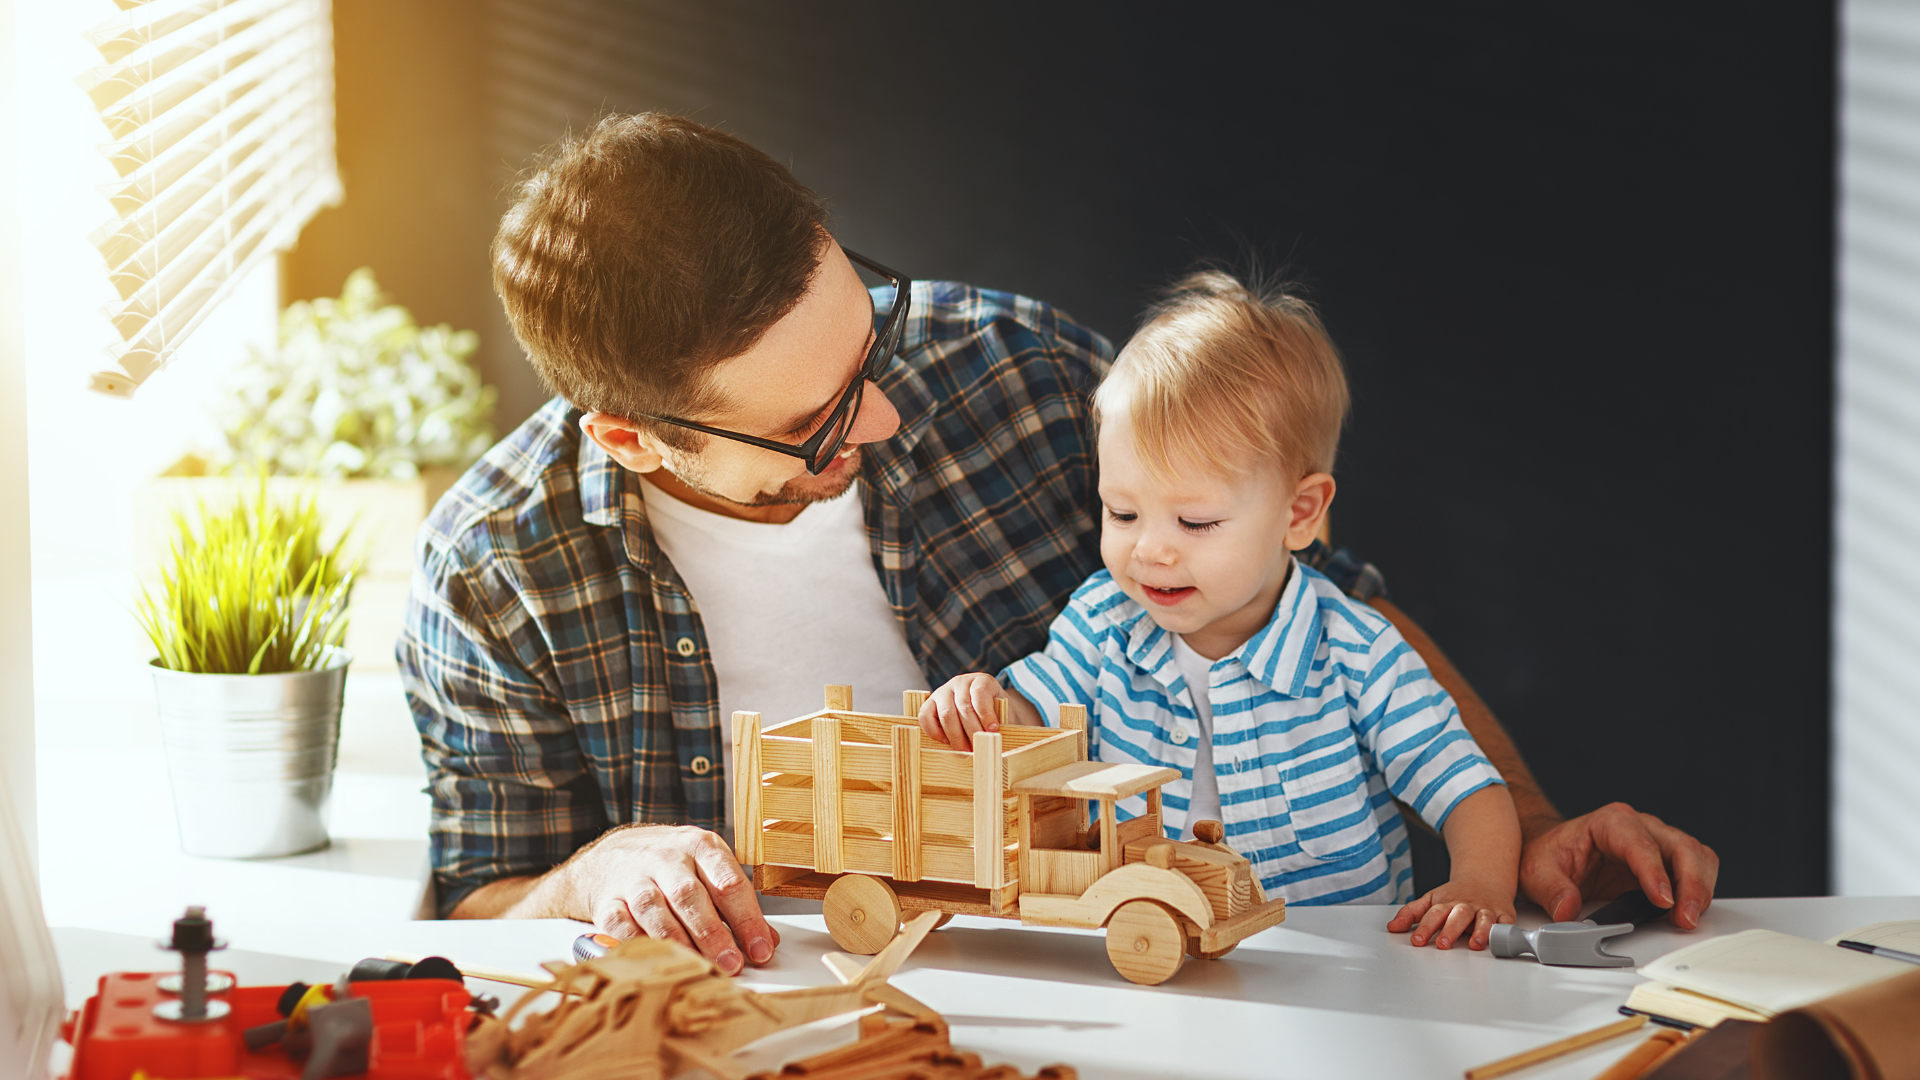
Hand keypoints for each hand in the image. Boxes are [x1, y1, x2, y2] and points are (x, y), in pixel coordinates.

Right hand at [561, 823, 779, 973]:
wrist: (617, 854)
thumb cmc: (674, 866)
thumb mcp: (709, 870)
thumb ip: (737, 904)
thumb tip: (768, 941)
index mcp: (699, 846)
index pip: (728, 883)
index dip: (747, 919)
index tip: (761, 950)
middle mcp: (666, 858)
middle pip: (689, 896)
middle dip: (713, 934)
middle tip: (732, 965)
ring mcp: (633, 879)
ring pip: (654, 910)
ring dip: (678, 942)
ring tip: (699, 967)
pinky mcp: (608, 901)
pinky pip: (620, 926)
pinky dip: (639, 945)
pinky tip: (659, 961)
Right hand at [919, 672, 1008, 747]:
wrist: (982, 708)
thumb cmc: (995, 713)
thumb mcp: (1003, 713)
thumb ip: (997, 722)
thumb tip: (992, 738)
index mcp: (981, 680)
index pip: (980, 693)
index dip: (986, 713)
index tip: (993, 730)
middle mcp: (961, 682)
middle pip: (963, 706)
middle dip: (972, 730)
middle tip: (979, 748)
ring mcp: (943, 691)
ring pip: (946, 713)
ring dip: (955, 736)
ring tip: (965, 751)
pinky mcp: (930, 703)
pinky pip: (925, 716)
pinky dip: (934, 731)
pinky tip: (946, 741)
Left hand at [1387, 872, 1515, 949]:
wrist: (1484, 878)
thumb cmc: (1455, 895)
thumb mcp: (1431, 899)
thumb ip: (1411, 913)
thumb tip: (1392, 927)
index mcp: (1446, 903)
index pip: (1433, 915)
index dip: (1424, 928)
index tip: (1417, 941)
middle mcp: (1465, 906)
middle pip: (1458, 916)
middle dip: (1450, 930)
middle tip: (1442, 944)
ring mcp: (1485, 910)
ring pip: (1483, 919)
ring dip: (1481, 931)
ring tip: (1476, 944)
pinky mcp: (1504, 915)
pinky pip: (1506, 922)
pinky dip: (1504, 930)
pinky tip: (1501, 939)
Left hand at [1519, 802, 1718, 929]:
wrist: (1553, 850)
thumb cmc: (1549, 854)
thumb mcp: (1537, 872)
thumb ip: (1552, 891)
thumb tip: (1568, 912)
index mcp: (1611, 822)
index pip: (1641, 844)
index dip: (1655, 872)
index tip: (1663, 900)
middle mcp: (1640, 826)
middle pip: (1682, 846)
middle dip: (1690, 883)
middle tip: (1684, 917)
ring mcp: (1657, 842)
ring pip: (1696, 856)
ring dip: (1699, 888)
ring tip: (1687, 919)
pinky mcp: (1665, 862)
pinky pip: (1695, 870)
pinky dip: (1697, 891)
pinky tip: (1685, 912)